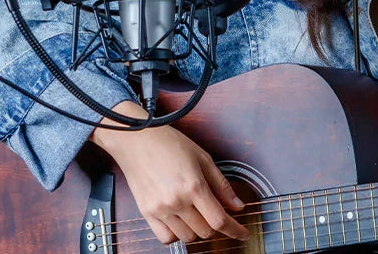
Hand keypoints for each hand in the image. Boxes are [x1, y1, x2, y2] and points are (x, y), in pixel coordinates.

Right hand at [91, 101, 248, 244]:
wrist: (136, 140)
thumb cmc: (167, 143)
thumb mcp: (202, 158)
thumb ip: (221, 185)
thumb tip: (237, 205)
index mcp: (193, 186)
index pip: (219, 220)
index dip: (235, 230)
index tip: (242, 233)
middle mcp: (177, 200)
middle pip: (206, 231)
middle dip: (215, 225)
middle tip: (214, 212)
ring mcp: (160, 209)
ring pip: (188, 237)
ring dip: (196, 230)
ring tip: (195, 213)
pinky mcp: (147, 213)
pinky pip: (166, 238)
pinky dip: (176, 234)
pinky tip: (179, 221)